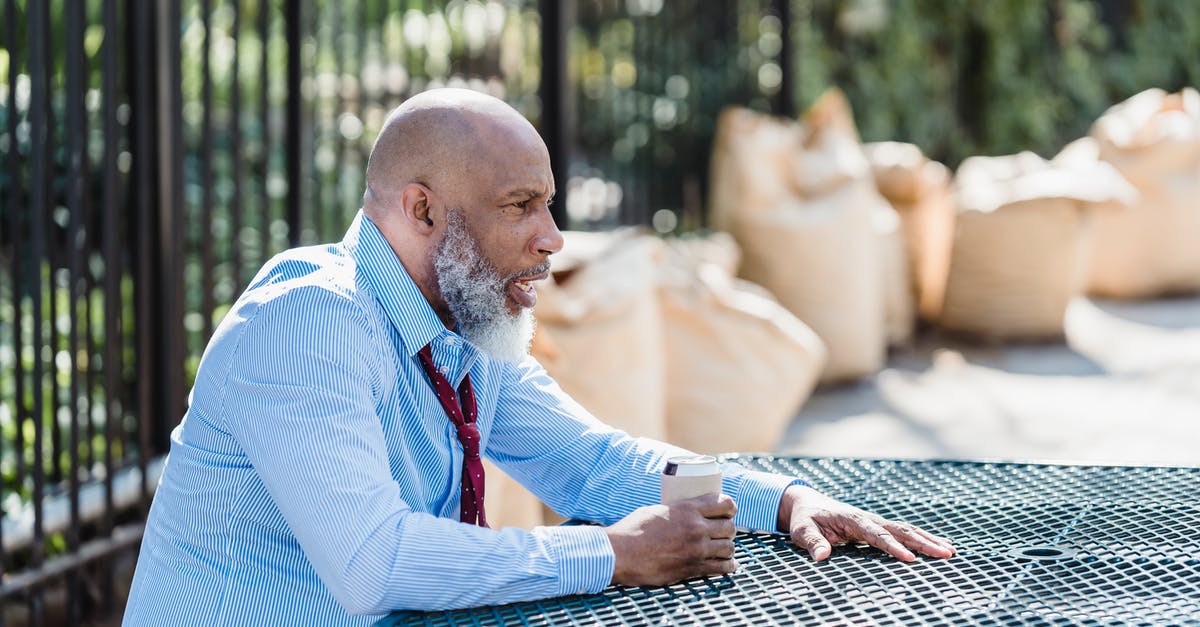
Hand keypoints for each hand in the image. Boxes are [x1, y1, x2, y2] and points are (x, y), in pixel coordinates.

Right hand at [604, 493, 738, 586]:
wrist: (622, 553)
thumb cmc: (633, 530)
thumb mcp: (658, 510)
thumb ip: (677, 512)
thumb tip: (684, 513)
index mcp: (688, 509)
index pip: (724, 503)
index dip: (730, 507)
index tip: (728, 511)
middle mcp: (697, 528)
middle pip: (729, 527)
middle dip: (728, 529)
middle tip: (722, 532)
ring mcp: (697, 549)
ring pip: (729, 547)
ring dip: (727, 547)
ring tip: (722, 548)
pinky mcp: (693, 568)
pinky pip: (721, 568)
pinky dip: (728, 566)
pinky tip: (727, 564)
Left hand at [777, 485, 955, 561]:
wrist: (807, 504)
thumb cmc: (805, 519)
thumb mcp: (802, 530)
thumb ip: (812, 542)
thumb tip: (821, 557)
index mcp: (852, 519)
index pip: (876, 535)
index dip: (893, 547)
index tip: (910, 559)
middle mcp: (868, 519)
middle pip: (900, 531)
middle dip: (923, 543)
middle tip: (945, 553)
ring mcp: (875, 522)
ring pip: (906, 530)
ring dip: (928, 540)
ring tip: (950, 551)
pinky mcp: (878, 527)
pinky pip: (903, 533)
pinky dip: (921, 539)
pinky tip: (938, 546)